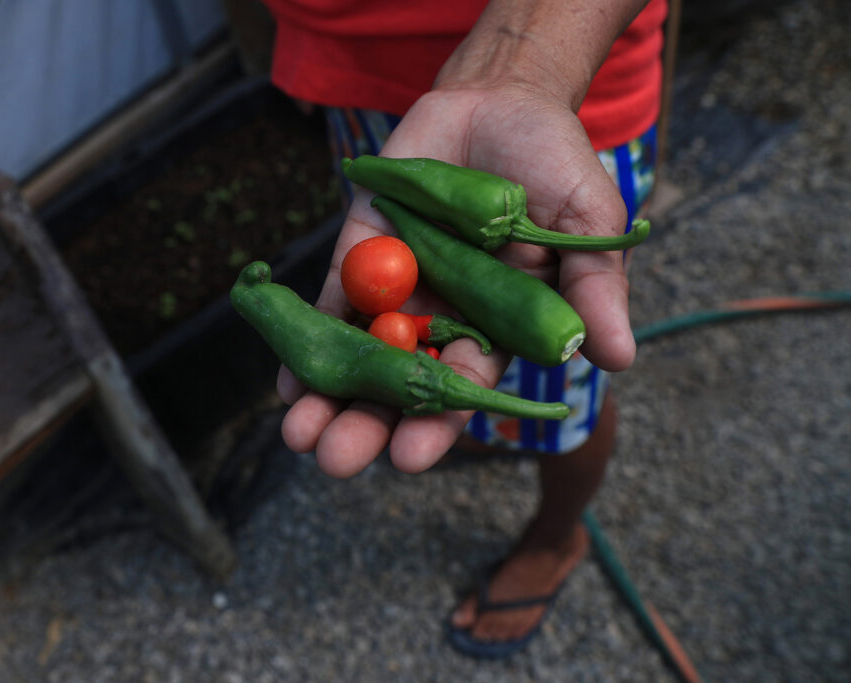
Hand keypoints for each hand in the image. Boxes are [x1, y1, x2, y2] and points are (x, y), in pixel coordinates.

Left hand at [276, 84, 634, 477]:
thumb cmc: (555, 167)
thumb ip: (594, 290)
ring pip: (358, 352)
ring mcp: (397, 288)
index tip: (407, 458)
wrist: (500, 103)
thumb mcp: (586, 227)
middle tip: (334, 459)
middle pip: (399, 383)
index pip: (463, 387)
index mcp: (496, 327)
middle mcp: (441, 319)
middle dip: (366, 423)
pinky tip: (286, 375)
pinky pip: (332, 300)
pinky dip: (307, 333)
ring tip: (298, 433)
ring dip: (327, 392)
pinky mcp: (361, 254)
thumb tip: (618, 359)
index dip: (437, 423)